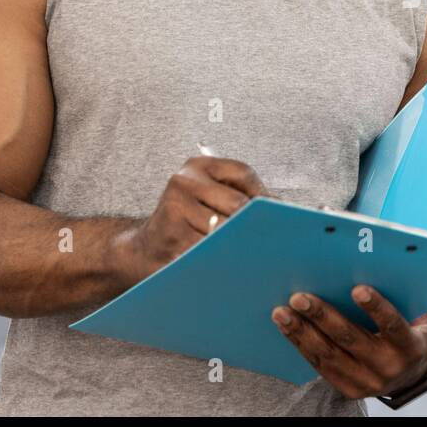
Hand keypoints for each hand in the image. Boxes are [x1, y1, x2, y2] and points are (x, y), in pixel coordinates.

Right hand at [133, 155, 265, 275]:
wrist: (144, 250)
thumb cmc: (185, 223)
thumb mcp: (208, 197)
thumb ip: (239, 195)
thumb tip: (281, 207)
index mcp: (199, 166)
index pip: (243, 173)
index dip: (263, 195)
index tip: (275, 214)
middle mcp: (185, 180)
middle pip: (238, 203)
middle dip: (253, 223)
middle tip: (267, 239)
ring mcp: (176, 205)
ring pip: (225, 228)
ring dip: (239, 242)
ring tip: (246, 251)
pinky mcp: (172, 232)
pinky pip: (209, 247)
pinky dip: (221, 256)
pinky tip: (225, 260)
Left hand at [271, 285, 426, 399]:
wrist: (411, 374)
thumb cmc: (416, 329)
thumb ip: (426, 289)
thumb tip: (412, 257)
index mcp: (411, 346)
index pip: (393, 325)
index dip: (376, 308)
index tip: (357, 288)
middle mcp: (389, 367)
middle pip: (351, 340)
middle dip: (323, 316)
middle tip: (300, 297)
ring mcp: (366, 381)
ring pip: (329, 355)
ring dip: (302, 332)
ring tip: (282, 311)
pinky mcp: (348, 388)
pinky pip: (320, 366)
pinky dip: (301, 344)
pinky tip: (286, 326)